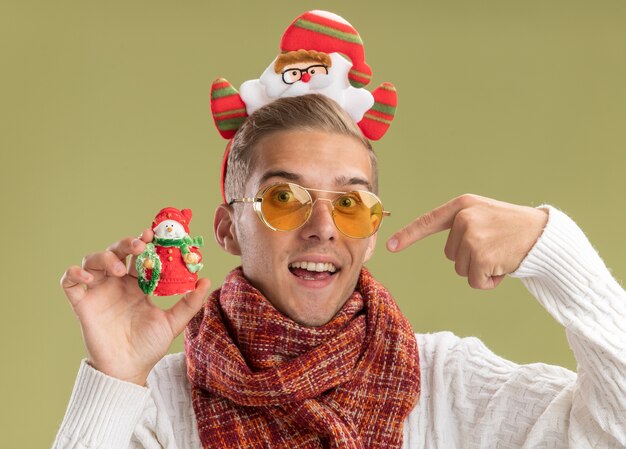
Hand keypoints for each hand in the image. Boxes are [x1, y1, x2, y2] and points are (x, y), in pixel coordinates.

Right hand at [60, 229, 210, 384]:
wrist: (129, 370)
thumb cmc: (149, 346)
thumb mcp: (174, 323)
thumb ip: (189, 303)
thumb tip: (206, 280)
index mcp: (138, 284)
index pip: (139, 255)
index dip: (144, 241)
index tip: (153, 233)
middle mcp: (117, 284)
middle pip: (117, 251)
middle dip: (126, 243)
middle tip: (140, 245)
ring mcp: (99, 292)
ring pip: (93, 260)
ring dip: (104, 257)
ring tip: (120, 269)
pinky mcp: (82, 304)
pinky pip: (69, 281)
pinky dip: (74, 273)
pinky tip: (87, 277)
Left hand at [386, 194, 547, 288]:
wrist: (544, 235)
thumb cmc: (512, 228)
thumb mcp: (484, 215)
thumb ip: (462, 224)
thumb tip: (449, 251)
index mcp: (462, 206)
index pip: (428, 222)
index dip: (408, 235)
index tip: (389, 246)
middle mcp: (464, 218)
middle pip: (450, 255)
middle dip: (470, 258)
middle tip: (494, 246)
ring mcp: (472, 237)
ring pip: (461, 269)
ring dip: (480, 269)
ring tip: (500, 254)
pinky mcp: (481, 256)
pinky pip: (474, 282)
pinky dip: (488, 282)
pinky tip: (503, 267)